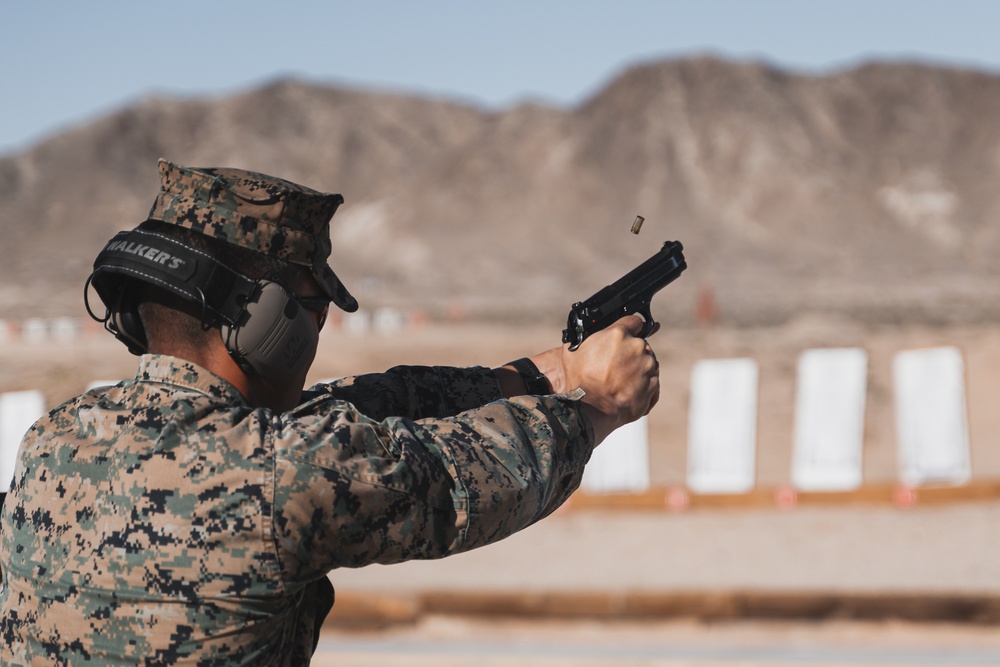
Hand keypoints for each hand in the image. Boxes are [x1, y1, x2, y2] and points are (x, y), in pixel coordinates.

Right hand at [530, 315, 659, 443]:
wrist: (590, 410)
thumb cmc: (579, 380)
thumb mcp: (574, 348)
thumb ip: (590, 335)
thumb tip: (591, 331)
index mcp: (618, 334)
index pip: (634, 322)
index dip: (629, 328)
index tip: (626, 334)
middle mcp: (637, 348)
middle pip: (640, 344)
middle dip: (630, 352)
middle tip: (614, 365)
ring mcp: (647, 367)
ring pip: (646, 362)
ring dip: (637, 369)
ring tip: (619, 381)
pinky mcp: (653, 385)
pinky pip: (651, 380)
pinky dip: (642, 384)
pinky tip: (627, 390)